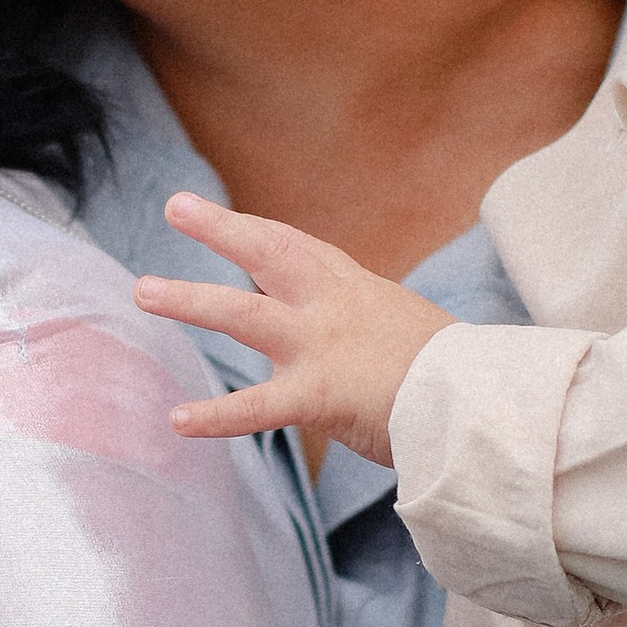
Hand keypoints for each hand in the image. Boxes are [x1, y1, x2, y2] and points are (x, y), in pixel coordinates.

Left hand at [133, 192, 449, 465]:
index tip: (222, 217)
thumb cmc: (457, 377)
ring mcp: (322, 346)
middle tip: (175, 205)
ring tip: (144, 289)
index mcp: (357, 291)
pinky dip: (215, 416)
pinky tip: (176, 420)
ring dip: (190, 299)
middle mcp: (334, 307)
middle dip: (221, 227)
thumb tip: (362, 340)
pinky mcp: (320, 394)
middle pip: (270, 252)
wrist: (482, 404)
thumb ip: (372, 329)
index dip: (257, 231)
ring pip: (243, 313)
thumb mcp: (409, 332)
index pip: (300, 249)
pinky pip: (256, 407)